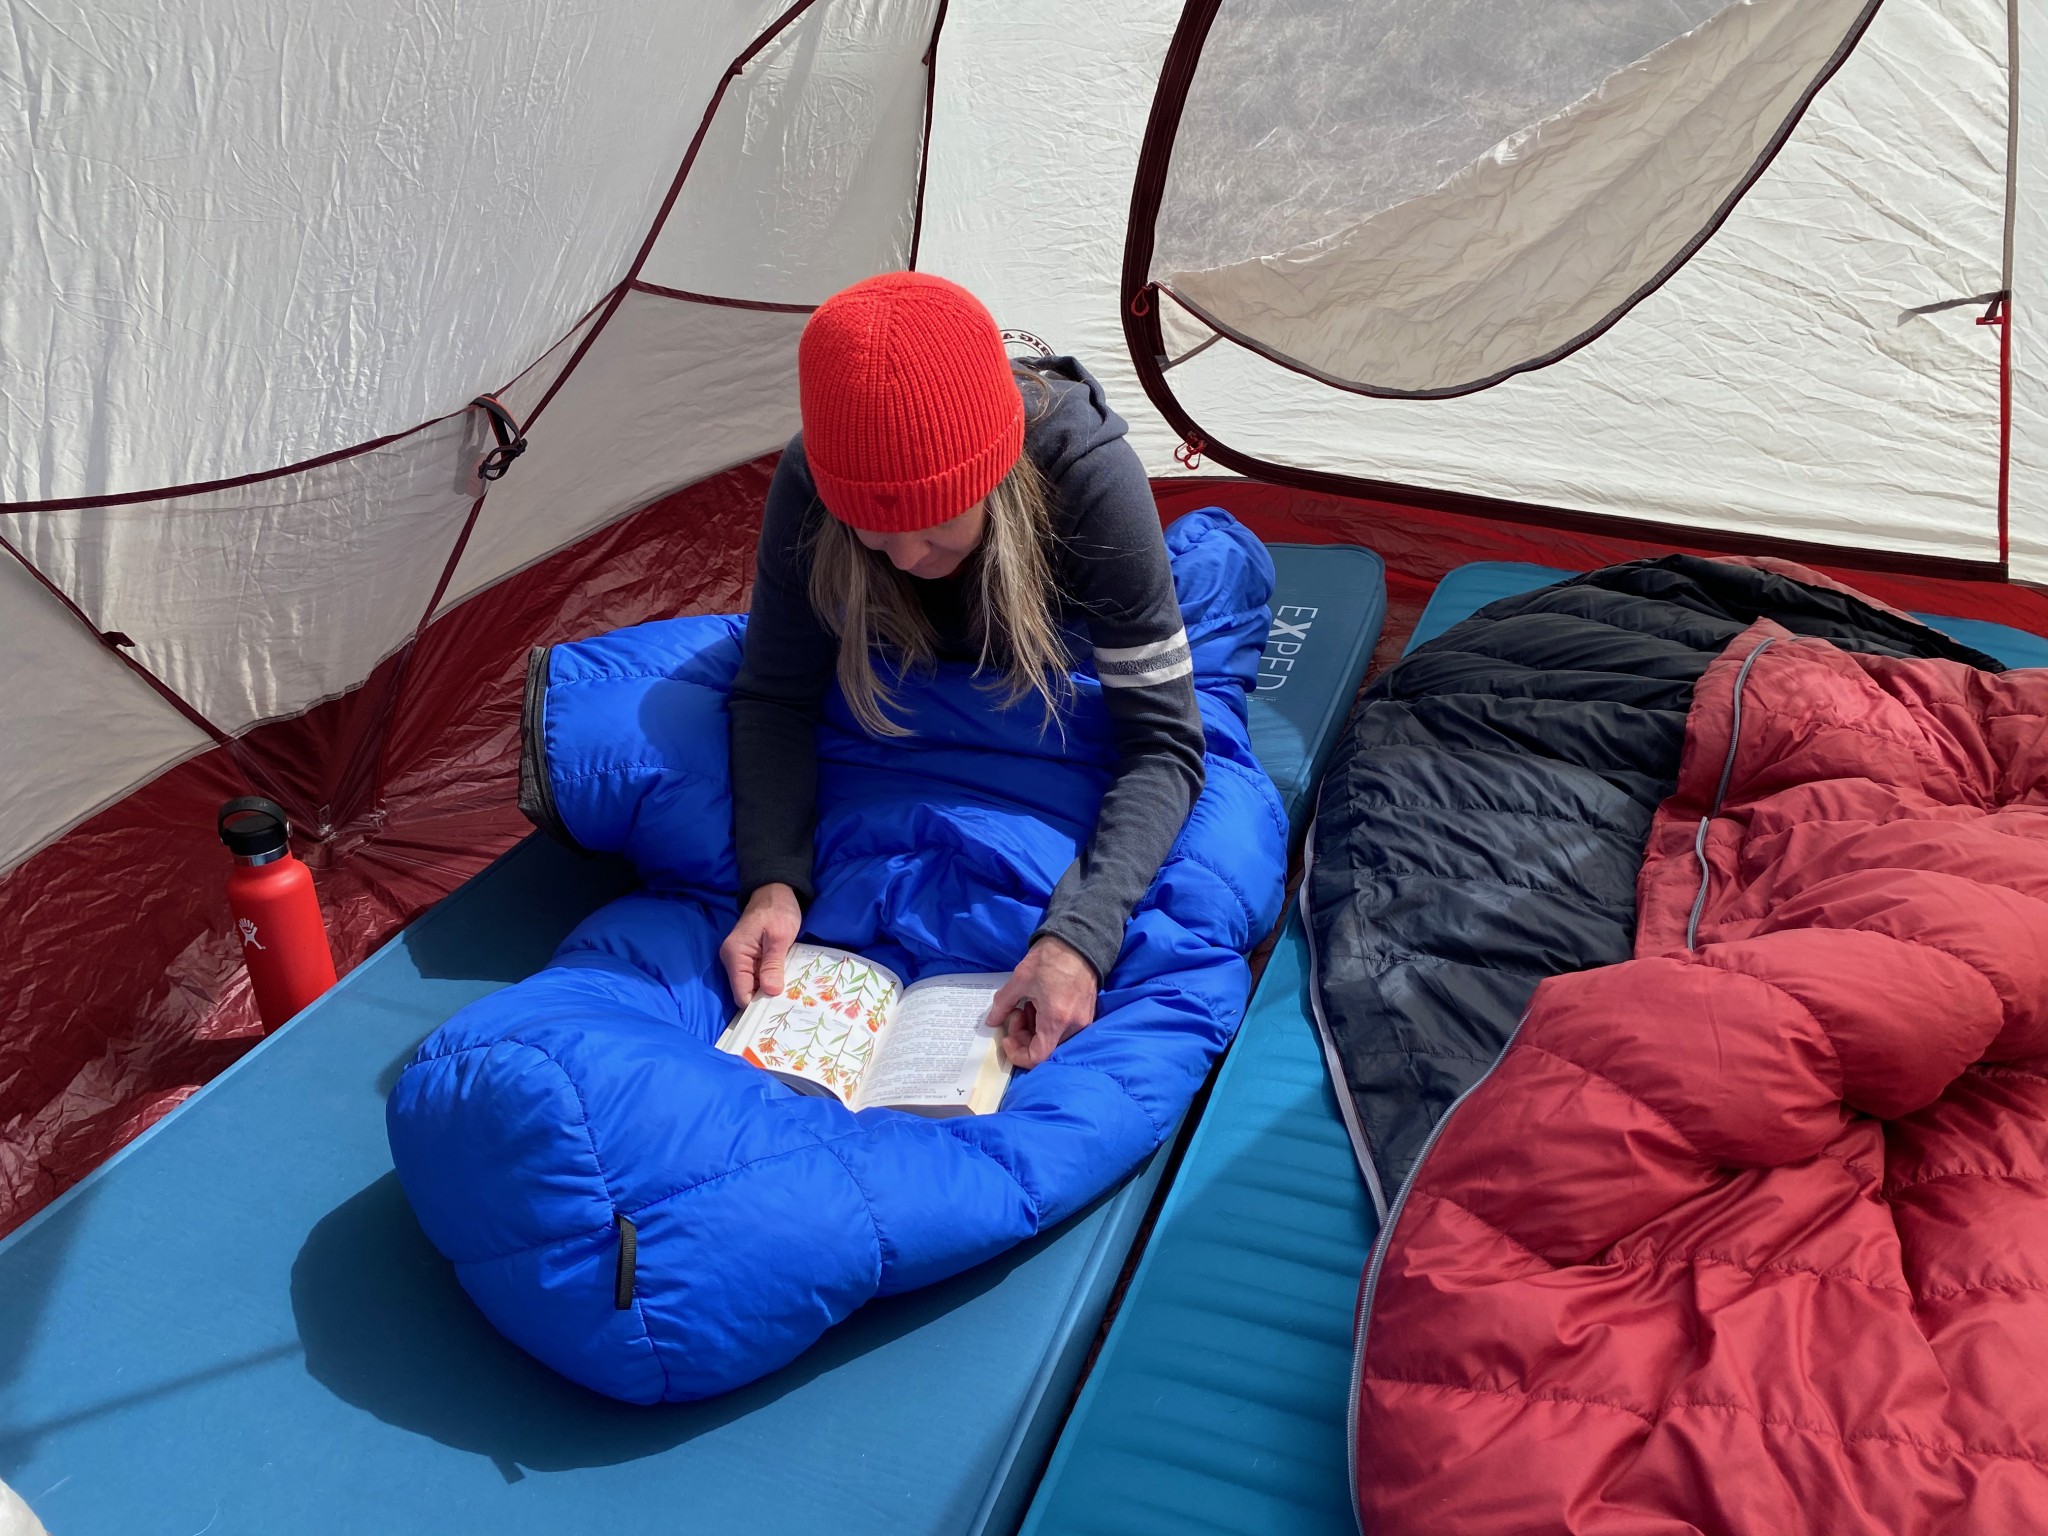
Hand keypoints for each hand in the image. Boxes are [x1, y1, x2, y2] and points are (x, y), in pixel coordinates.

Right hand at [720, 883, 801, 1004]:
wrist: (774, 891)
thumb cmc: (777, 909)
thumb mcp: (779, 936)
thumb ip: (773, 964)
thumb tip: (770, 992)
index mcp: (735, 955)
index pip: (741, 993)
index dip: (757, 1004)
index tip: (778, 1010)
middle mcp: (733, 960)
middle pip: (747, 992)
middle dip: (765, 999)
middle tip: (789, 1004)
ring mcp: (740, 960)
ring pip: (754, 986)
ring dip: (770, 989)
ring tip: (790, 995)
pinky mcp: (750, 958)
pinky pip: (758, 976)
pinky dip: (770, 980)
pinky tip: (786, 982)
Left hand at [984, 936, 1099, 1068]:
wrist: (1079, 940)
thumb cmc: (1051, 958)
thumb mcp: (1020, 979)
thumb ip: (1003, 1004)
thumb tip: (992, 1021)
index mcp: (1057, 1019)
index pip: (1037, 1057)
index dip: (1018, 1054)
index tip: (1007, 1038)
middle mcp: (1074, 1025)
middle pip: (1045, 1049)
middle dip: (1024, 1037)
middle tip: (1015, 1014)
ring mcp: (1083, 1020)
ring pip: (1054, 1039)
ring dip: (1035, 1029)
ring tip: (1028, 1005)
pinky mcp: (1086, 1013)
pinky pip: (1064, 1029)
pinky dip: (1048, 1023)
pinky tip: (1041, 1003)